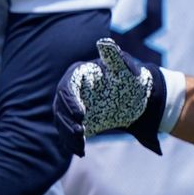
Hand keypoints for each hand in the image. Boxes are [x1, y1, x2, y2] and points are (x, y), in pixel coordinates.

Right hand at [54, 37, 165, 151]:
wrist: (134, 97)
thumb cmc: (128, 78)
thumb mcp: (125, 67)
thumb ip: (116, 57)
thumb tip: (105, 43)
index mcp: (76, 76)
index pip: (66, 89)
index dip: (70, 102)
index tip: (82, 115)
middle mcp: (69, 92)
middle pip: (60, 107)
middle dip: (67, 121)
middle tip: (81, 132)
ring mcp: (71, 107)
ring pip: (62, 122)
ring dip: (68, 134)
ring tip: (80, 146)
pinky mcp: (75, 121)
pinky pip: (68, 132)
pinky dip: (72, 143)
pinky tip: (80, 151)